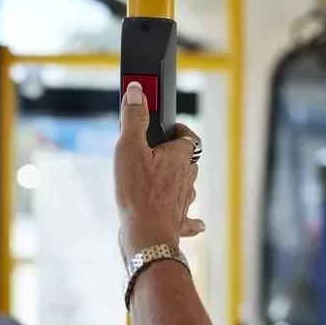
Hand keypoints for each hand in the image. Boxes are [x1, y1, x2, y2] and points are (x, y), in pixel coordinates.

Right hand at [114, 82, 204, 260]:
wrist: (146, 234)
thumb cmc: (138, 192)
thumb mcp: (129, 147)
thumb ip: (134, 118)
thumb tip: (137, 90)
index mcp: (179, 157)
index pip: (188, 136)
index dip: (179, 130)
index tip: (169, 127)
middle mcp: (187, 178)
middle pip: (189, 161)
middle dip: (176, 155)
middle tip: (158, 152)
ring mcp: (184, 201)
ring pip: (188, 186)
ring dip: (180, 182)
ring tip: (163, 180)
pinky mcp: (178, 222)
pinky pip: (190, 219)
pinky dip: (191, 218)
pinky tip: (196, 222)